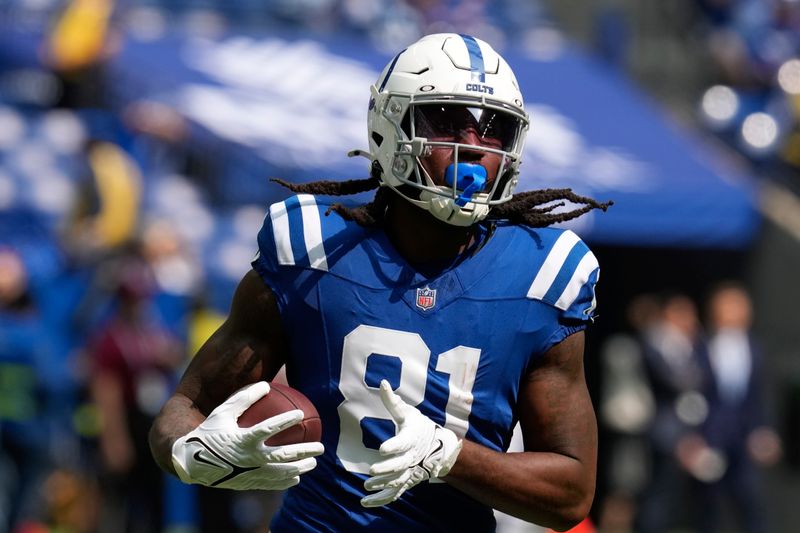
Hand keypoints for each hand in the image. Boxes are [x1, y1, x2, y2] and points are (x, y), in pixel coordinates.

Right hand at [171, 381, 323, 489]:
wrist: (192, 462)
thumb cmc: (209, 432)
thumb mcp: (222, 412)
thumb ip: (244, 398)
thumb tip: (266, 384)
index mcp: (242, 439)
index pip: (268, 429)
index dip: (285, 421)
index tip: (300, 414)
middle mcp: (248, 458)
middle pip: (282, 455)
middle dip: (304, 451)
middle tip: (320, 446)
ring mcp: (249, 473)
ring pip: (280, 472)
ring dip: (300, 468)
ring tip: (314, 463)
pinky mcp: (247, 483)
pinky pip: (271, 483)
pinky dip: (285, 481)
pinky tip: (296, 478)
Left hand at [360, 380, 461, 507]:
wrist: (438, 447)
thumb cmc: (418, 426)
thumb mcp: (407, 412)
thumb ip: (392, 401)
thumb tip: (382, 382)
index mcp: (412, 438)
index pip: (403, 443)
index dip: (393, 446)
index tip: (382, 448)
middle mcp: (413, 457)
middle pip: (400, 465)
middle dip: (387, 469)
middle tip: (371, 471)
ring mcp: (411, 471)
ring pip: (398, 481)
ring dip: (382, 485)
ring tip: (366, 485)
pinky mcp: (407, 482)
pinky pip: (395, 493)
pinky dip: (382, 499)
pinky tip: (365, 502)